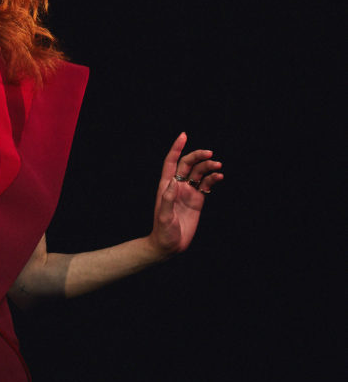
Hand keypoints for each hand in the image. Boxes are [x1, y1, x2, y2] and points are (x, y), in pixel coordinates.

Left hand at [148, 133, 222, 257]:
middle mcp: (177, 186)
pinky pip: (206, 185)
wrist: (169, 245)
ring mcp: (188, 192)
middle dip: (198, 156)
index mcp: (166, 186)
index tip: (183, 135)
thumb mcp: (163, 216)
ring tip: (218, 166)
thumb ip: (167, 198)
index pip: (171, 162)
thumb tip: (174, 181)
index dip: (176, 148)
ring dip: (208, 167)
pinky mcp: (197, 200)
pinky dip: (213, 178)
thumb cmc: (163, 231)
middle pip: (188, 164)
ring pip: (199, 173)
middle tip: (210, 153)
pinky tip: (219, 176)